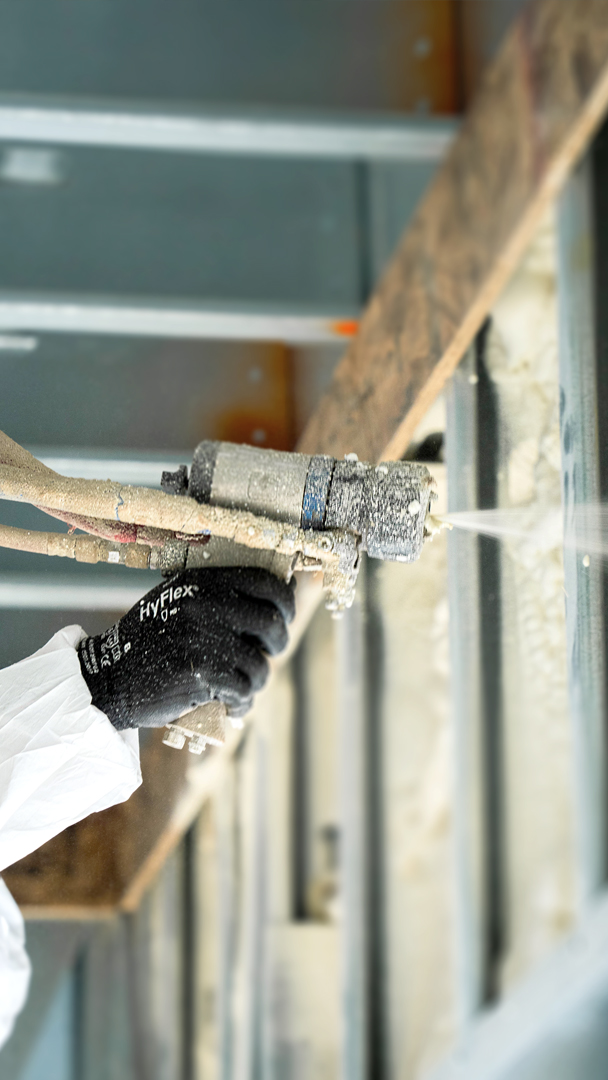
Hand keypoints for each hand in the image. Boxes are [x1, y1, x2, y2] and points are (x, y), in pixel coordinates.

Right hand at [78, 568, 295, 728]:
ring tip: (240, 685)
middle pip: (271, 623)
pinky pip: (244, 690)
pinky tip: (230, 704)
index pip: (265, 582)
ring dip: (255, 680)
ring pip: (259, 664)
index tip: (284, 616)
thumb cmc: (150, 640)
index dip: (284, 601)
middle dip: (277, 643)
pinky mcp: (203, 673)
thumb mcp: (179, 601)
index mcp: (204, 582)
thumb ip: (219, 597)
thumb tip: (278, 598)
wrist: (109, 676)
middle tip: (267, 654)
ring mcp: (205, 638)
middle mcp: (207, 605)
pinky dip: (241, 702)